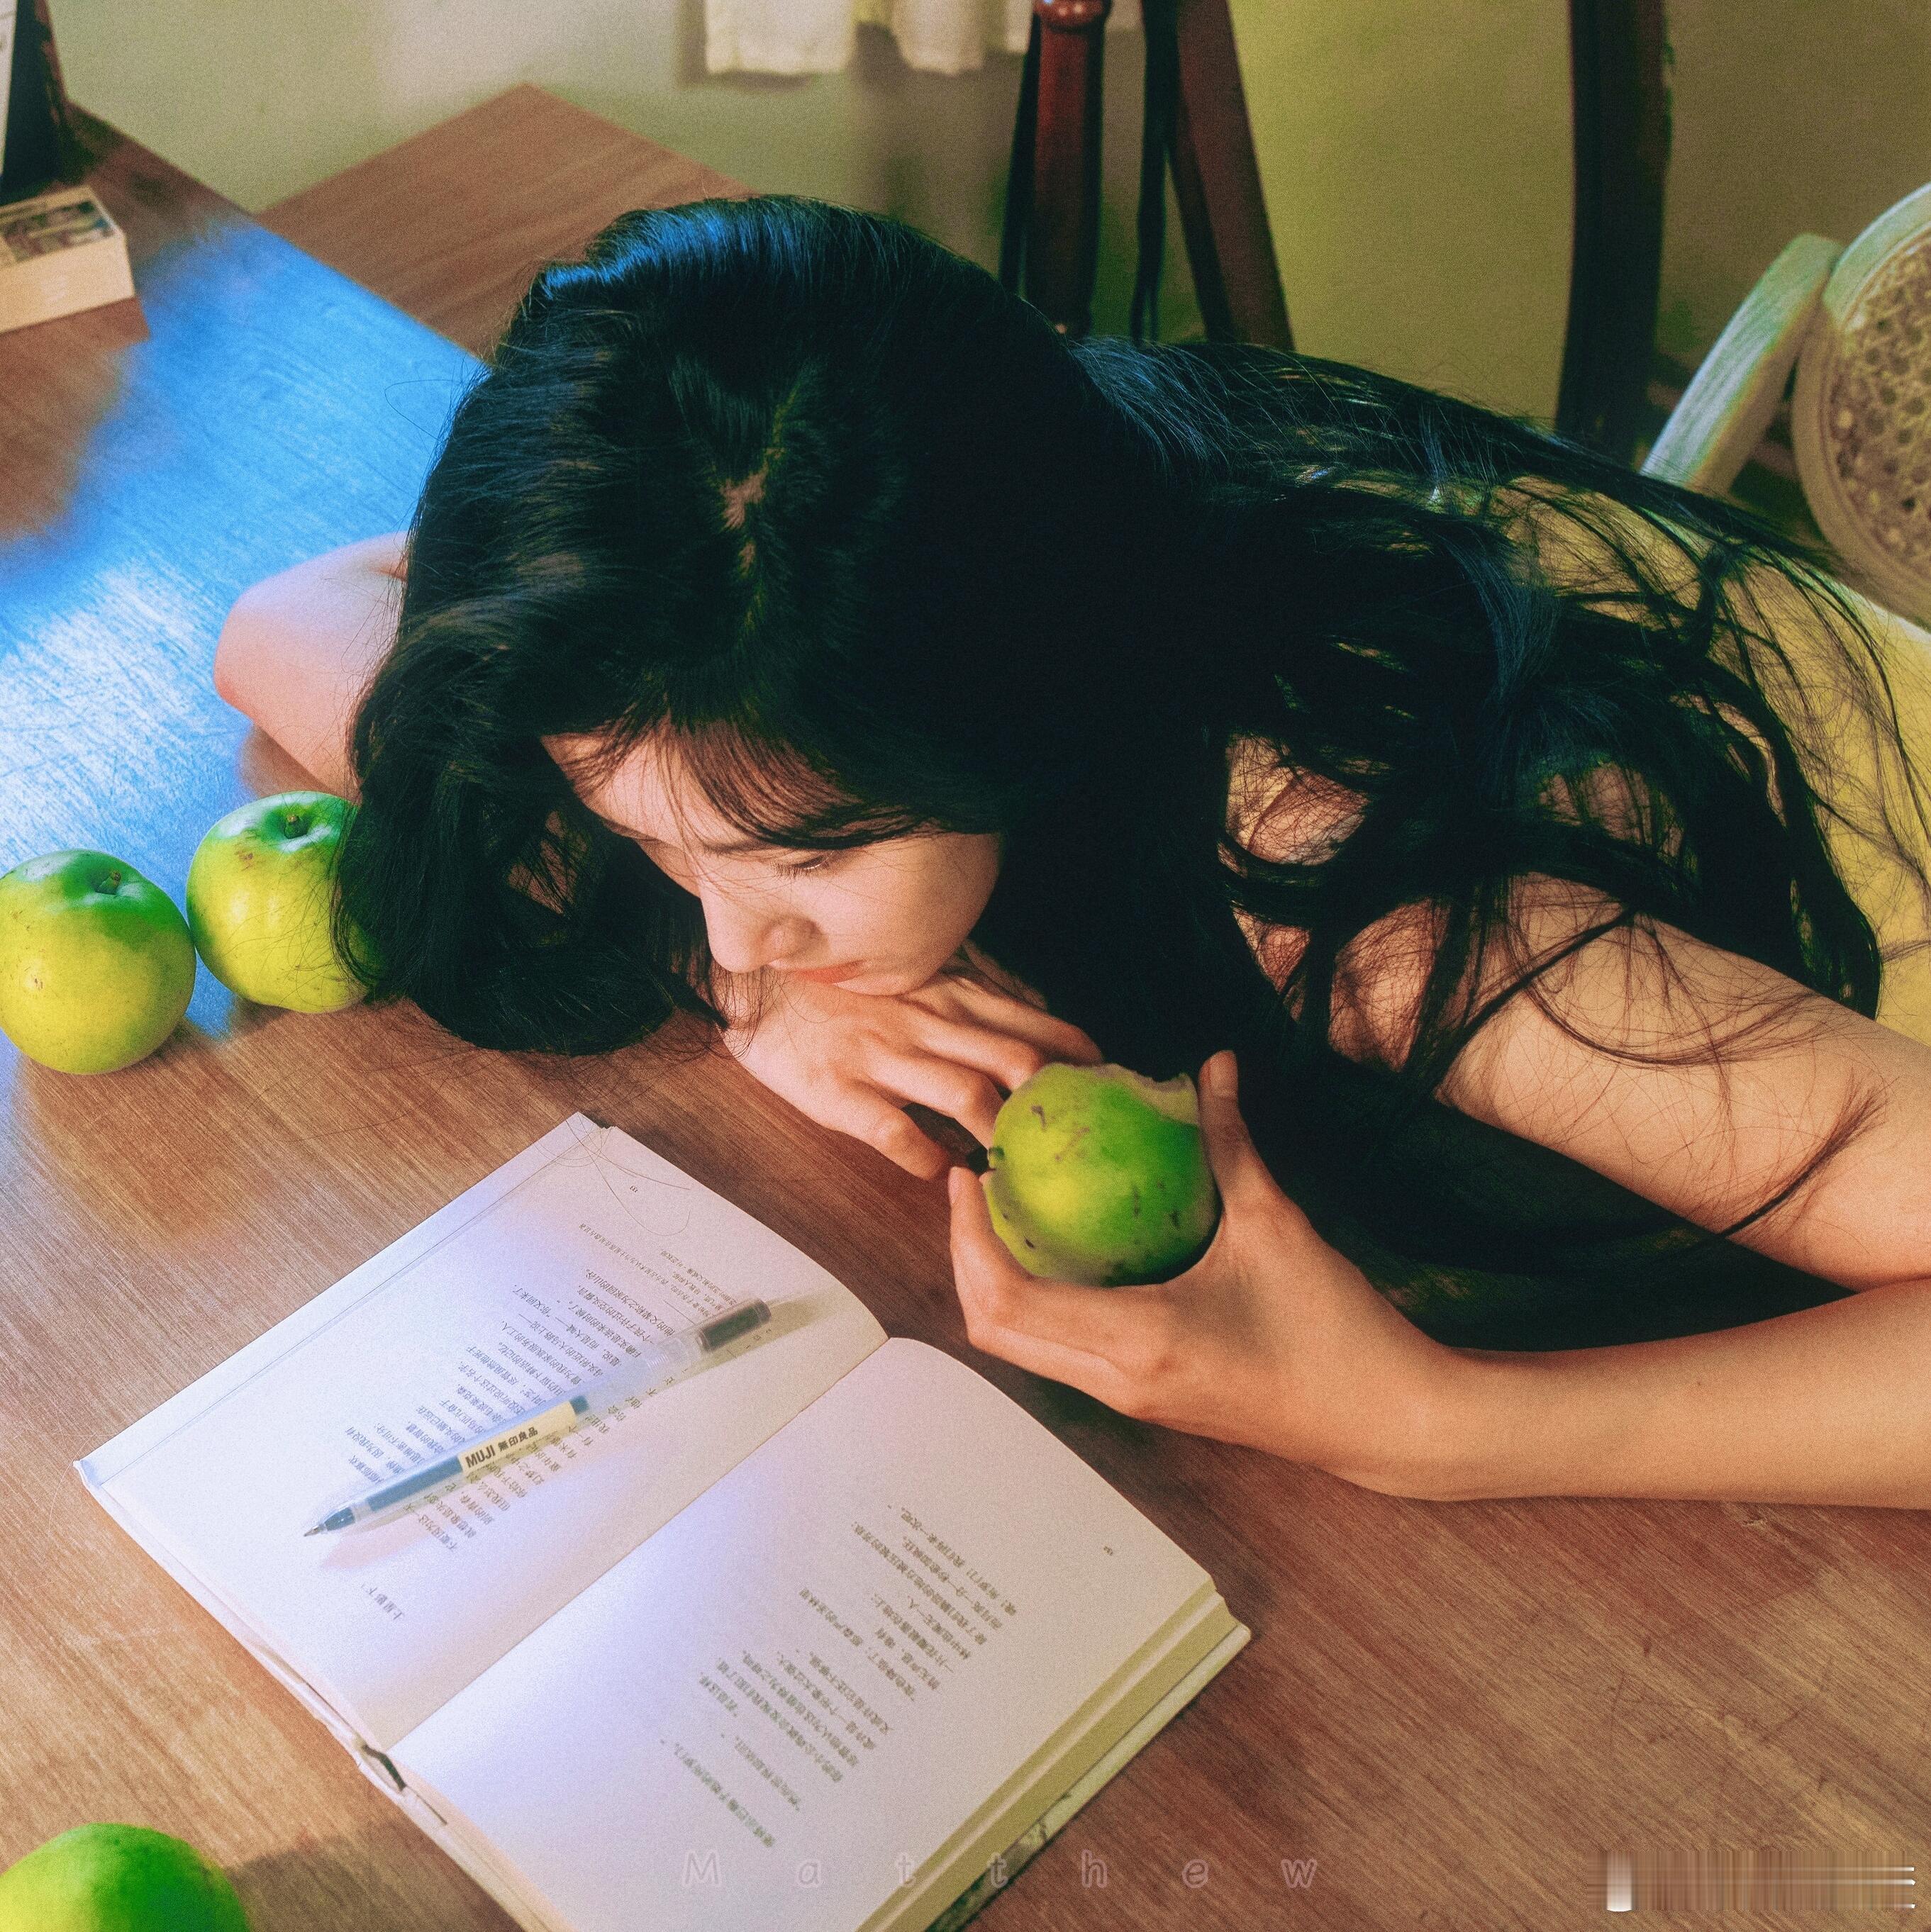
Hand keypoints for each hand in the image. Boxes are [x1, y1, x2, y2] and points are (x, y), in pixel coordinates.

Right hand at [717, 957, 1103, 1180]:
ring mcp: (885, 1057)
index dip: (1080, 1067)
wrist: (761, 985)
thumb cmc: (847, 990)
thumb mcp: (919, 980)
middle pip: (1016, 1064)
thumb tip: (1037, 1046)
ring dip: (1000, 1141)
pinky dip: (927, 1158)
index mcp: (952, 996)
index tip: (1109, 1098)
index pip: (1037, 1029)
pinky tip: (940, 1174)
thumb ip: (974, 1008)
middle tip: (1073, 1151)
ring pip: (967, 1097)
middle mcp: (928, 1023)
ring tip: (1015, 1174)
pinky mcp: (840, 1092)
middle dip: (1053, 1110)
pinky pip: (896, 1132)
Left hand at [946, 1048, 1459, 1492]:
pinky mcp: (1145, 1402)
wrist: (1386, 1421)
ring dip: (998, 1284)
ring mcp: (1128, 1400)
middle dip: (967, 1260)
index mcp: (1137, 1342)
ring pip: (1023, 1349)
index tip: (971, 1174)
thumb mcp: (1277, 1224)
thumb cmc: (1335, 1329)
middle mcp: (1118, 1382)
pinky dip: (1038, 1303)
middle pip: (995, 1334)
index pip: (1009, 1301)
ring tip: (1009, 1212)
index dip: (970, 1239)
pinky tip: (1063, 1247)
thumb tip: (1213, 1064)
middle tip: (977, 1187)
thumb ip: (1231, 1142)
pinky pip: (1061, 1352)